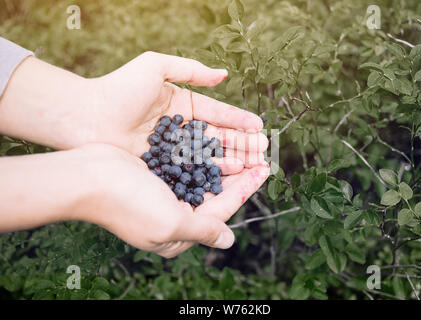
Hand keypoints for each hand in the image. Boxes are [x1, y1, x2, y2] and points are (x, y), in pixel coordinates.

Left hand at [0, 52, 267, 166]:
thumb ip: (191, 69)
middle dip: (241, 144)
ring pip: (208, 156)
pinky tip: (229, 178)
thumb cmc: (119, 88)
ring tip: (254, 166)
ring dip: (232, 161)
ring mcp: (172, 150)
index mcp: (181, 104)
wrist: (87, 117)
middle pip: (217, 138)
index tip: (258, 127)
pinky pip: (192, 170)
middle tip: (263, 152)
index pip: (217, 114)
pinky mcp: (162, 166)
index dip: (238, 121)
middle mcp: (180, 129)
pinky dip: (210, 175)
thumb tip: (223, 75)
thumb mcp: (156, 67)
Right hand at [74, 144, 269, 257]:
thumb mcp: (171, 223)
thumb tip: (229, 241)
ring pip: (204, 177)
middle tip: (261, 154)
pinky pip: (188, 165)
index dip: (245, 189)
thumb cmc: (128, 204)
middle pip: (215, 193)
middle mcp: (173, 215)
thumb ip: (203, 231)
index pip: (222, 211)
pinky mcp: (157, 174)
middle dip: (239, 174)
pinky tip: (217, 142)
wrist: (87, 176)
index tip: (264, 170)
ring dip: (224, 161)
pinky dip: (204, 154)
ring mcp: (165, 194)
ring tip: (244, 146)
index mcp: (178, 234)